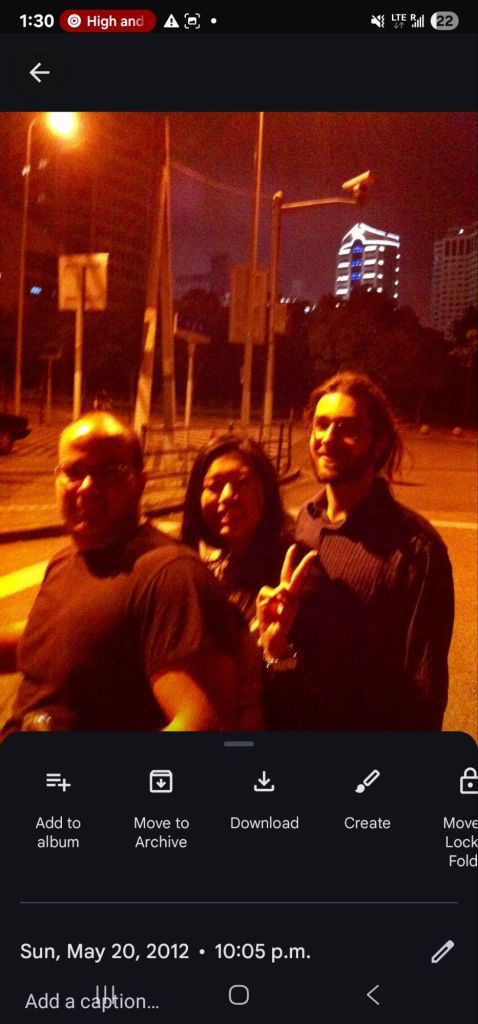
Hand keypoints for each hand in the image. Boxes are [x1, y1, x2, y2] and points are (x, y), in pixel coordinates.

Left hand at [256, 545, 316, 659]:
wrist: (272, 641)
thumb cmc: (266, 622)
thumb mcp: (261, 603)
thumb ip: (267, 593)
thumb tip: (279, 590)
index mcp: (282, 593)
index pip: (286, 573)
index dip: (289, 560)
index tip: (294, 547)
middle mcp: (290, 596)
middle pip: (296, 576)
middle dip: (305, 564)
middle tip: (314, 553)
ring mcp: (293, 602)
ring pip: (282, 587)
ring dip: (271, 597)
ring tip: (268, 609)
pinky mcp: (292, 608)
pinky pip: (278, 596)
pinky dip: (270, 602)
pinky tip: (273, 612)